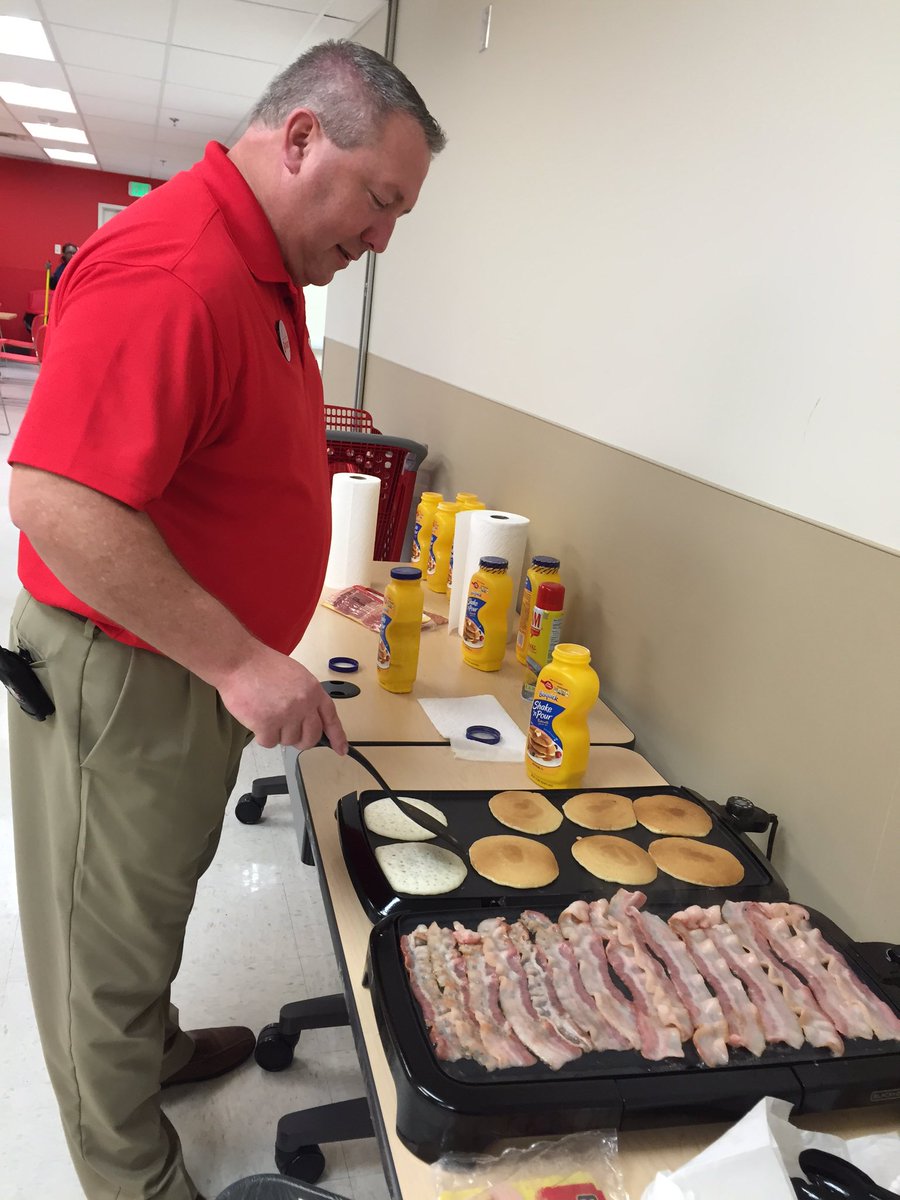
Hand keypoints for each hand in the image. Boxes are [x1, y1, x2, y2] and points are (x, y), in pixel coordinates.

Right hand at [215, 643, 347, 753]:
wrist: (240, 661)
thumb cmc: (263, 666)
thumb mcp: (297, 676)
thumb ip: (307, 698)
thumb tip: (310, 720)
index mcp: (313, 691)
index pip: (331, 719)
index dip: (337, 736)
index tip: (340, 749)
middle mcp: (304, 704)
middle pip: (311, 737)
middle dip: (301, 740)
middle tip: (289, 731)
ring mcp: (286, 715)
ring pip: (289, 741)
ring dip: (278, 734)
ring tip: (267, 713)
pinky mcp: (267, 724)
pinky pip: (269, 742)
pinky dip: (262, 736)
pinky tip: (257, 719)